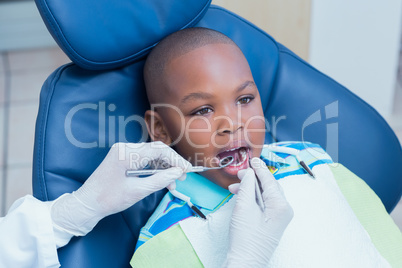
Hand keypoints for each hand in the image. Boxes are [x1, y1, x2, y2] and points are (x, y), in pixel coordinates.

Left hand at [50, 142, 191, 240]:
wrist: (86, 203)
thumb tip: (177, 173)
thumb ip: (159, 180)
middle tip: (181, 177)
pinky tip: (161, 179)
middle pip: (155, 150)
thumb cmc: (109, 199)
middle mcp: (125, 148)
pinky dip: (153, 168)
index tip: (186, 170)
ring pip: (151, 154)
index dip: (175, 159)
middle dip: (171, 163)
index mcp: (126, 153)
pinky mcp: (122, 157)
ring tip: (172, 182)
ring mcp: (122, 151)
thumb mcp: (137, 191)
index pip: (158, 150)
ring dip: (163, 167)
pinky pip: (143, 159)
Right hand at [225, 158, 292, 266]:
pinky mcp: (272, 220)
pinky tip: (241, 196)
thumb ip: (246, 186)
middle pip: (269, 185)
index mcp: (281, 205)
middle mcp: (284, 209)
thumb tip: (248, 173)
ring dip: (250, 188)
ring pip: (265, 194)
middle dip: (253, 178)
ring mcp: (279, 216)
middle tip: (240, 173)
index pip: (270, 180)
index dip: (259, 168)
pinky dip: (253, 197)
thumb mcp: (244, 207)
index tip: (252, 159)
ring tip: (234, 187)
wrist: (246, 260)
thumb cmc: (245, 237)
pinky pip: (264, 202)